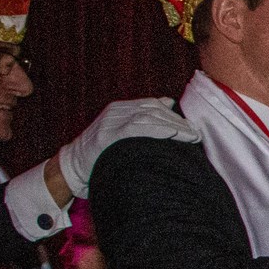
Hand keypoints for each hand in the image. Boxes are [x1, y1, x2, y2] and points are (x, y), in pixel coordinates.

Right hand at [56, 97, 199, 198]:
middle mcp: (116, 111)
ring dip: (173, 126)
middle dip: (178, 122)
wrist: (72, 166)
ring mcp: (111, 121)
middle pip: (154, 110)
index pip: (153, 105)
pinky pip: (136, 128)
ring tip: (191, 137)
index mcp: (121, 108)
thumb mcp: (122, 130)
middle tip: (196, 134)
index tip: (192, 126)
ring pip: (148, 117)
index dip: (174, 115)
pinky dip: (157, 130)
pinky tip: (172, 135)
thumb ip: (143, 117)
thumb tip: (168, 102)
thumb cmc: (102, 152)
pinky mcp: (107, 135)